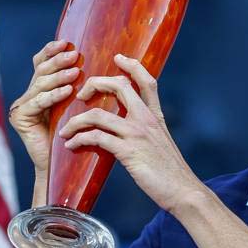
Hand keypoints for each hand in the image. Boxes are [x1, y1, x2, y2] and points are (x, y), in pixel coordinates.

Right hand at [9, 40, 78, 173]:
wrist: (66, 166)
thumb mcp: (80, 105)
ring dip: (58, 76)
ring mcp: (22, 106)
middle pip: (40, 70)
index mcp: (42, 88)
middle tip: (75, 54)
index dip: (52, 51)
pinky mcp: (20, 118)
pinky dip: (53, 96)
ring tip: (75, 72)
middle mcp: (29, 94)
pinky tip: (67, 91)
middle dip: (57, 60)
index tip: (67, 42)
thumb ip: (82, 85)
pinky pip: (37, 103)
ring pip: (39, 84)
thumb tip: (101, 60)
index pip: (42, 63)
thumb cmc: (80, 135)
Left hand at [58, 54, 204, 212]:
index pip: (146, 80)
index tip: (118, 57)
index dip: (132, 65)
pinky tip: (71, 145)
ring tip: (64, 130)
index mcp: (156, 116)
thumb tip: (133, 128)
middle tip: (80, 94)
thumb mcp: (162, 142)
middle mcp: (146, 119)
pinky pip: (96, 138)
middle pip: (119, 86)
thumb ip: (148, 130)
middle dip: (95, 84)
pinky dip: (79, 140)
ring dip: (75, 121)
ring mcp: (136, 134)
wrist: (183, 190)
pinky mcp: (128, 152)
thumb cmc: (171, 171)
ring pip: (98, 115)